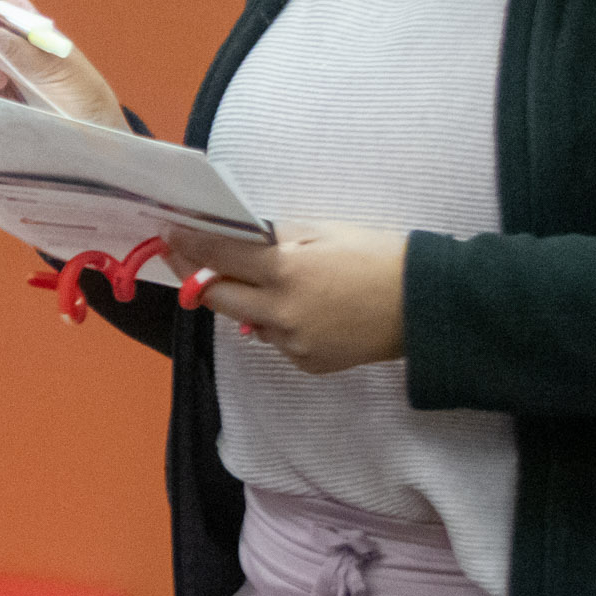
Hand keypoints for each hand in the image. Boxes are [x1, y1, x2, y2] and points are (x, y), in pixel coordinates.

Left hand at [163, 220, 409, 375]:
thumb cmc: (378, 257)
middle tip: (190, 259)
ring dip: (248, 302)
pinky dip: (279, 322)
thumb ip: (275, 237)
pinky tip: (308, 308)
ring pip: (248, 322)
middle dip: (201, 278)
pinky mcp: (307, 363)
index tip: (171, 235)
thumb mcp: (324, 231)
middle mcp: (281, 313)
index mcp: (285, 271)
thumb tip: (238, 237)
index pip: (220, 257)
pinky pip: (277, 340)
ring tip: (277, 282)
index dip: (190, 245)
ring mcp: (293, 343)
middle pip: (217, 298)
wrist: (425, 306)